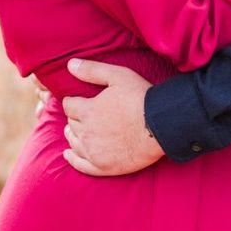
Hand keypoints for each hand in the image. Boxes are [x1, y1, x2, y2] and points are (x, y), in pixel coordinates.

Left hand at [62, 59, 164, 175]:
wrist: (162, 126)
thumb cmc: (141, 98)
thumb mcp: (118, 76)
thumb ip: (92, 70)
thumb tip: (70, 64)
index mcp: (87, 110)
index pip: (69, 106)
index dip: (73, 102)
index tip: (79, 101)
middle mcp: (87, 132)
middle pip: (71, 123)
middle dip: (75, 117)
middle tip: (83, 115)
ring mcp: (94, 151)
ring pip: (74, 143)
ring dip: (73, 135)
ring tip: (76, 131)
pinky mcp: (103, 167)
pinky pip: (80, 165)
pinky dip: (72, 159)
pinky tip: (69, 154)